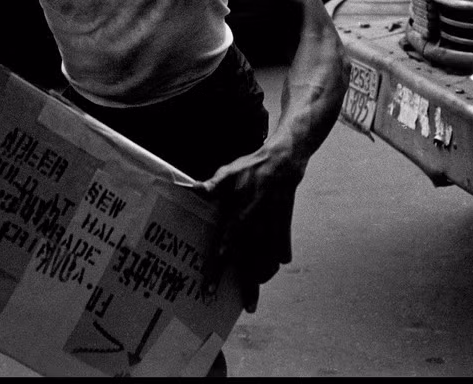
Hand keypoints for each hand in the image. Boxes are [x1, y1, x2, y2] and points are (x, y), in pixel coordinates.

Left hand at [199, 146, 302, 311]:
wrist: (281, 165)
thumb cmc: (248, 169)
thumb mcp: (226, 174)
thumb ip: (210, 186)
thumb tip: (189, 189)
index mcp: (238, 218)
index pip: (225, 250)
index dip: (217, 271)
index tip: (210, 290)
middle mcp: (256, 229)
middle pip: (251, 265)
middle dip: (249, 288)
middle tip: (248, 307)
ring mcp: (272, 231)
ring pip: (269, 262)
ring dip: (263, 275)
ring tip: (256, 286)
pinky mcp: (283, 228)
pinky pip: (281, 251)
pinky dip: (277, 259)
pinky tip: (273, 265)